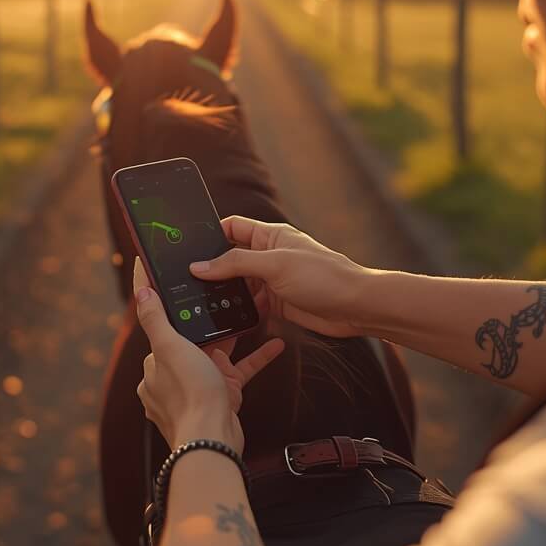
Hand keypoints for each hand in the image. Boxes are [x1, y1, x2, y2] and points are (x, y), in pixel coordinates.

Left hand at [132, 256, 285, 453]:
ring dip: (236, 335)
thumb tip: (141, 292)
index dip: (170, 303)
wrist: (212, 440)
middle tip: (227, 292)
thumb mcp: (169, 348)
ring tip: (253, 311)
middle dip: (210, 319)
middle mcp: (175, 375)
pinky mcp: (222, 396)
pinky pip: (240, 370)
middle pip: (194, 338)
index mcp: (157, 364)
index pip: (162, 326)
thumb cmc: (189, 395)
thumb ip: (155, 319)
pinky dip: (256, 357)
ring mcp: (199, 386)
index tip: (175, 279)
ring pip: (220, 352)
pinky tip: (275, 344)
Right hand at [188, 216, 368, 337]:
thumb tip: (200, 266)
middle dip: (214, 269)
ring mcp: (273, 281)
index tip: (188, 247)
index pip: (233, 227)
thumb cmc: (324, 277)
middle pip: (231, 259)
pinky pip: (251, 306)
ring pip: (240, 285)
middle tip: (189, 281)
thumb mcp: (275, 265)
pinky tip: (230, 319)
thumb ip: (236, 264)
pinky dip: (241, 312)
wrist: (356, 308)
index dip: (212, 234)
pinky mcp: (278, 304)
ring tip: (205, 303)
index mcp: (270, 236)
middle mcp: (269, 256)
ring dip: (227, 294)